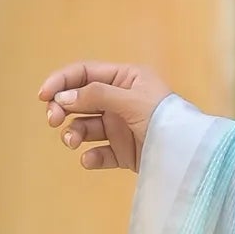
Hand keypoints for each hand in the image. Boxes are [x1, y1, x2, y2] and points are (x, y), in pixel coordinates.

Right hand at [40, 60, 170, 172]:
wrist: (190, 155)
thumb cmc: (166, 119)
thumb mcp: (131, 101)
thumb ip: (96, 95)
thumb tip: (63, 97)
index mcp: (126, 79)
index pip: (85, 73)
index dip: (61, 81)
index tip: (44, 96)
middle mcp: (121, 100)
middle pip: (79, 100)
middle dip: (62, 108)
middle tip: (53, 120)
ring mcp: (121, 127)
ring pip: (85, 127)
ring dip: (73, 133)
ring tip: (72, 142)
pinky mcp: (124, 152)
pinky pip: (99, 153)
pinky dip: (90, 157)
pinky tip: (89, 159)